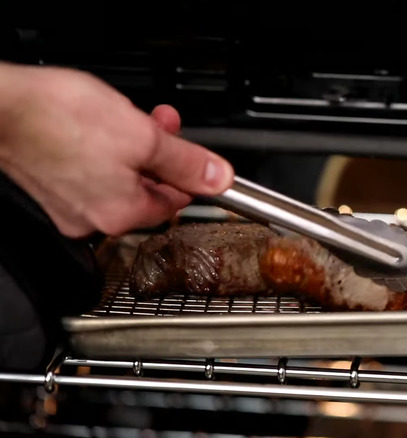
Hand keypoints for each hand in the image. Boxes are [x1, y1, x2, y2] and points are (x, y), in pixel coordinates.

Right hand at [0, 62, 233, 237]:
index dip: (187, 172)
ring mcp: (66, 205)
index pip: (175, 202)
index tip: (190, 151)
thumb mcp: (143, 137)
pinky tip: (96, 125)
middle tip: (161, 124)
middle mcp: (92, 219)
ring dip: (132, 145)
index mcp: (122, 214)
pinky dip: (100, 149)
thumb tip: (218, 178)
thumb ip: (186, 161)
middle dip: (160, 152)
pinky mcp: (47, 185)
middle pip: (146, 188)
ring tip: (127, 116)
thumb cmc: (58, 119)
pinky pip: (89, 170)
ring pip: (118, 176)